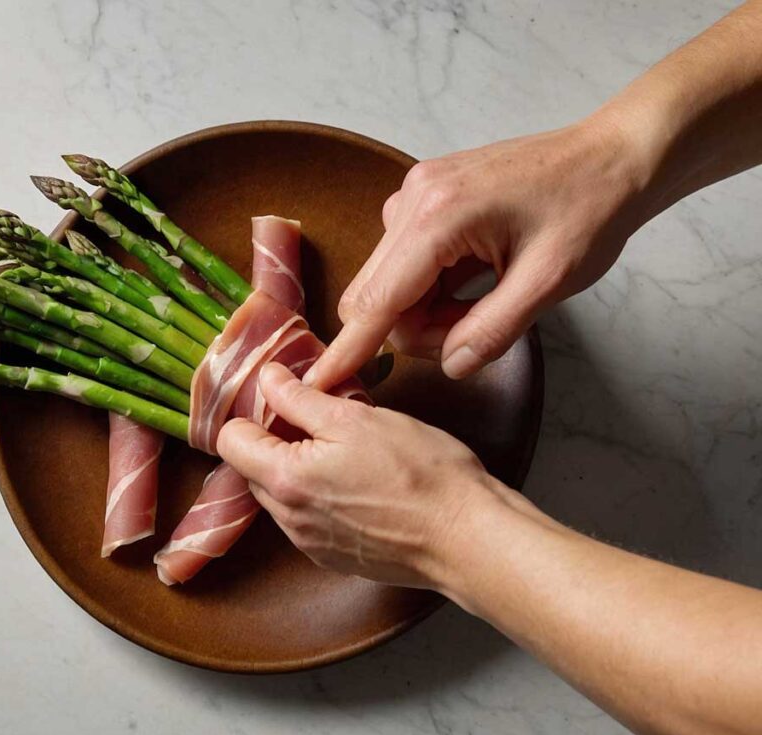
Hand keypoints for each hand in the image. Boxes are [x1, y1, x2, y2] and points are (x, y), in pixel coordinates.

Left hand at [217, 362, 503, 588]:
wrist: (466, 538)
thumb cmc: (419, 472)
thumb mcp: (357, 417)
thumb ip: (300, 398)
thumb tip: (267, 377)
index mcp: (285, 479)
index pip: (230, 440)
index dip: (251, 413)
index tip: (283, 401)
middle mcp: (288, 519)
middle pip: (252, 469)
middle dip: (276, 442)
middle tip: (322, 421)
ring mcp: (310, 544)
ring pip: (281, 496)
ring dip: (299, 471)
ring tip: (347, 452)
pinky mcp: (334, 559)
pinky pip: (308, 521)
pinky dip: (321, 500)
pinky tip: (360, 486)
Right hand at [306, 117, 650, 389]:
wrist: (613, 155)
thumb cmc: (591, 211)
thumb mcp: (550, 283)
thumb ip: (492, 330)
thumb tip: (450, 365)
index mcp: (440, 219)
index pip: (378, 300)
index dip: (349, 348)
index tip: (317, 382)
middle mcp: (413, 200)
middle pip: (373, 293)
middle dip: (411, 328)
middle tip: (470, 330)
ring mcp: (415, 193)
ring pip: (387, 280)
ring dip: (424, 308)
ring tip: (485, 297)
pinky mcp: (425, 195)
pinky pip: (403, 258)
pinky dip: (429, 284)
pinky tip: (473, 277)